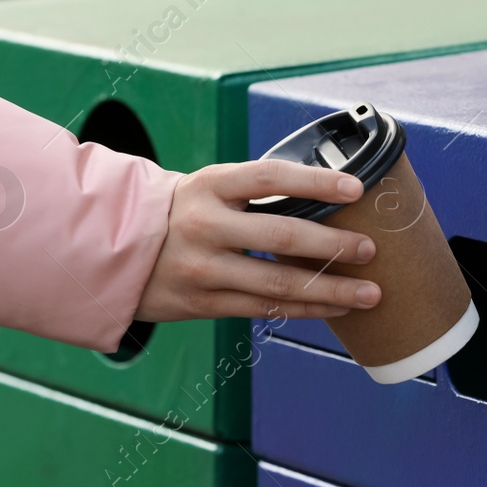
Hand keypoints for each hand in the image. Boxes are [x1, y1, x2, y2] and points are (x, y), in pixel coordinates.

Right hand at [134, 159, 379, 322]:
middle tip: (370, 250)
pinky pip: (266, 307)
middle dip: (333, 245)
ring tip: (370, 294)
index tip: (356, 188)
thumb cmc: (184, 213)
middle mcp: (205, 225)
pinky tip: (336, 308)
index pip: (270, 177)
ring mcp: (204, 268)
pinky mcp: (204, 303)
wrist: (116, 250)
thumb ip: (256, 192)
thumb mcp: (209, 188)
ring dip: (331, 290)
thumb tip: (330, 196)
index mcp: (210, 185)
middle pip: (282, 235)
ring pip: (278, 282)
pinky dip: (306, 308)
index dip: (315, 182)